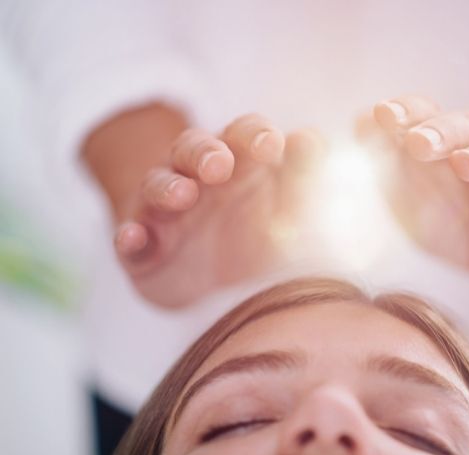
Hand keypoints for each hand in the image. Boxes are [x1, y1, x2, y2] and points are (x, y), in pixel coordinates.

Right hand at [113, 114, 322, 306]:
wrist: (207, 279)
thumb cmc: (253, 232)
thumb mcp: (286, 208)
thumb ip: (303, 176)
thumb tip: (313, 139)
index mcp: (238, 163)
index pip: (244, 134)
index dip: (255, 134)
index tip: (273, 145)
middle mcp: (197, 178)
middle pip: (194, 149)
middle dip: (205, 153)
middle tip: (220, 165)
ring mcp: (164, 212)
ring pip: (158, 185)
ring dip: (167, 187)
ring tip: (182, 195)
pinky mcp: (141, 248)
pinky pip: (129, 236)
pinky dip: (129, 236)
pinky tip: (133, 238)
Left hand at [364, 95, 468, 292]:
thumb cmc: (455, 216)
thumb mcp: (413, 189)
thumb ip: (388, 157)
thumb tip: (359, 122)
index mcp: (453, 143)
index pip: (430, 116)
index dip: (408, 112)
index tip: (382, 114)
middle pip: (467, 132)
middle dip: (441, 133)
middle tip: (417, 142)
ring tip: (463, 164)